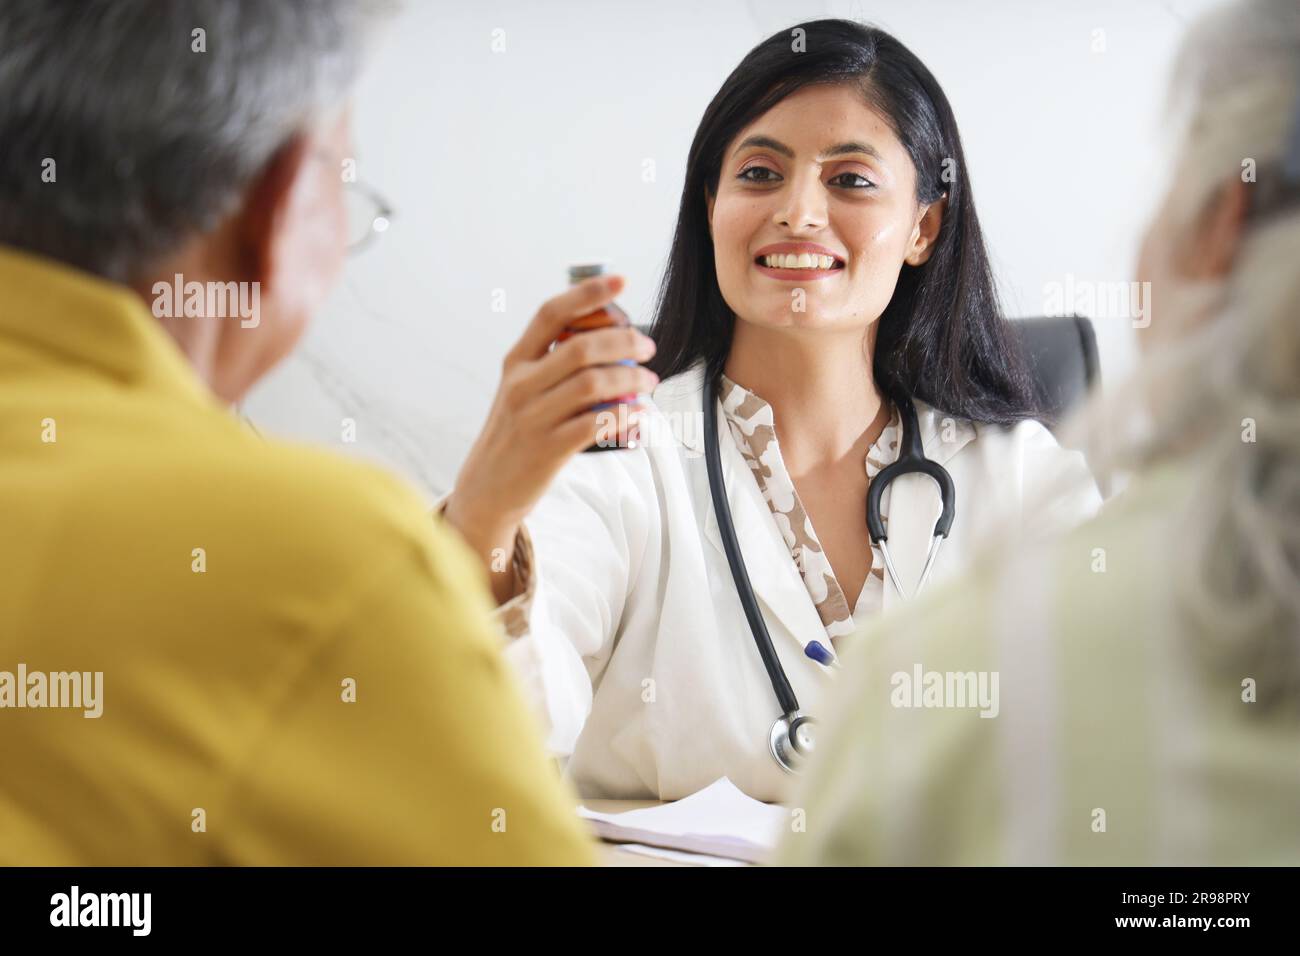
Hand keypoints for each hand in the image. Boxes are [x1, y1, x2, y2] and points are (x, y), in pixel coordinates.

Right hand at [444, 275, 657, 601]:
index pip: (551, 314)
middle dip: (624, 341)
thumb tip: (608, 336)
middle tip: (647, 348)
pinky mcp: (549, 449)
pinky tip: (639, 413)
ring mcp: (534, 417)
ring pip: (594, 384)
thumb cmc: (516, 431)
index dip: (587, 293)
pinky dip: (624, 415)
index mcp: (516, 361)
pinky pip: (596, 424)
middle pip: (581, 348)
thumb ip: (552, 362)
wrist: (488, 486)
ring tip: (648, 382)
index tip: (620, 280)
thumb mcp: (521, 388)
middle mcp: (521, 384)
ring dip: (631, 378)